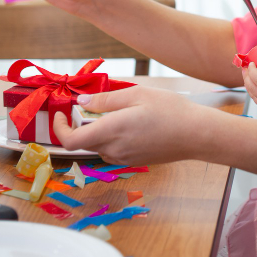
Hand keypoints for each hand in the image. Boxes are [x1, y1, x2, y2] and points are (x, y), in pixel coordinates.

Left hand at [52, 86, 215, 164]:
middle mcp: (114, 149)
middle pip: (84, 143)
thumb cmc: (171, 110)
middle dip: (81, 125)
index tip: (62, 114)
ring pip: (98, 147)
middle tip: (92, 106)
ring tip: (116, 113)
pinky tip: (130, 125)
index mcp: (111, 131)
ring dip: (97, 132)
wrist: (197, 134)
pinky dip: (111, 139)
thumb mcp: (137, 94)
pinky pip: (113, 151)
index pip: (71, 140)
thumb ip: (105, 99)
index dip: (59, 128)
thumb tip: (81, 102)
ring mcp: (125, 159)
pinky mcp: (135, 162)